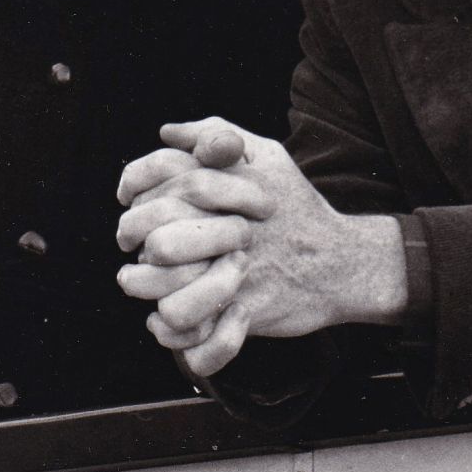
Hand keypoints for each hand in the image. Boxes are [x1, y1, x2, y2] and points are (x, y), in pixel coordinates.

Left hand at [116, 117, 406, 375]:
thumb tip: (167, 133)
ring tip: (139, 287)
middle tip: (131, 251)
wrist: (344, 262)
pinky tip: (165, 324)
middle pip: (161, 239)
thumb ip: (216, 133)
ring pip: (170, 292)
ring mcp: (241, 273)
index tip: (127, 200)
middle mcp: (234, 228)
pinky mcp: (250, 310)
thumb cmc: (299, 208)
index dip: (134, 188)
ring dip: (146, 291)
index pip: (164, 177)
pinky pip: (203, 336)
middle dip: (135, 242)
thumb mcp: (268, 156)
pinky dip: (178, 338)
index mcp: (233, 186)